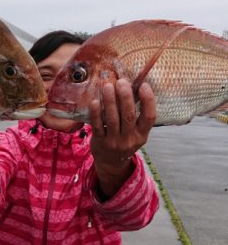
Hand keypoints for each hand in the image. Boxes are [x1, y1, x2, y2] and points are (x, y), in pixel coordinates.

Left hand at [89, 79, 155, 196]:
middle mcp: (129, 139)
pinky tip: (95, 101)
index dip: (148, 101)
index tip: (144, 85)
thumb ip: (136, 114)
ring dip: (110, 100)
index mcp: (142, 135)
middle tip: (121, 82)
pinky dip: (96, 113)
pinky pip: (97, 125)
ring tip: (107, 86)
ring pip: (112, 118)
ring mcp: (114, 142)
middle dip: (125, 96)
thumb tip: (132, 86)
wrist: (111, 163)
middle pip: (129, 115)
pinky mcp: (100, 142)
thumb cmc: (124, 140)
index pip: (149, 117)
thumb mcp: (136, 132)